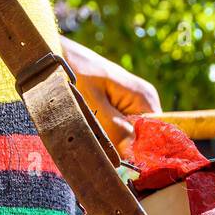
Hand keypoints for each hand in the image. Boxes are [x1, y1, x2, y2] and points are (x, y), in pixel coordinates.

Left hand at [62, 37, 160, 156]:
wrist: (57, 54)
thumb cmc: (75, 72)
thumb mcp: (93, 103)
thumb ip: (115, 128)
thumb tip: (133, 154)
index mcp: (144, 98)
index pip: (157, 135)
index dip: (143, 152)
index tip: (123, 161)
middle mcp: (145, 101)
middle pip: (144, 138)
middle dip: (125, 147)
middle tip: (101, 145)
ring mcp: (134, 103)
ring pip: (131, 135)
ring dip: (114, 141)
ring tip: (93, 132)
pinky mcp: (122, 106)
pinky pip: (121, 128)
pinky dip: (108, 134)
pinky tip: (93, 128)